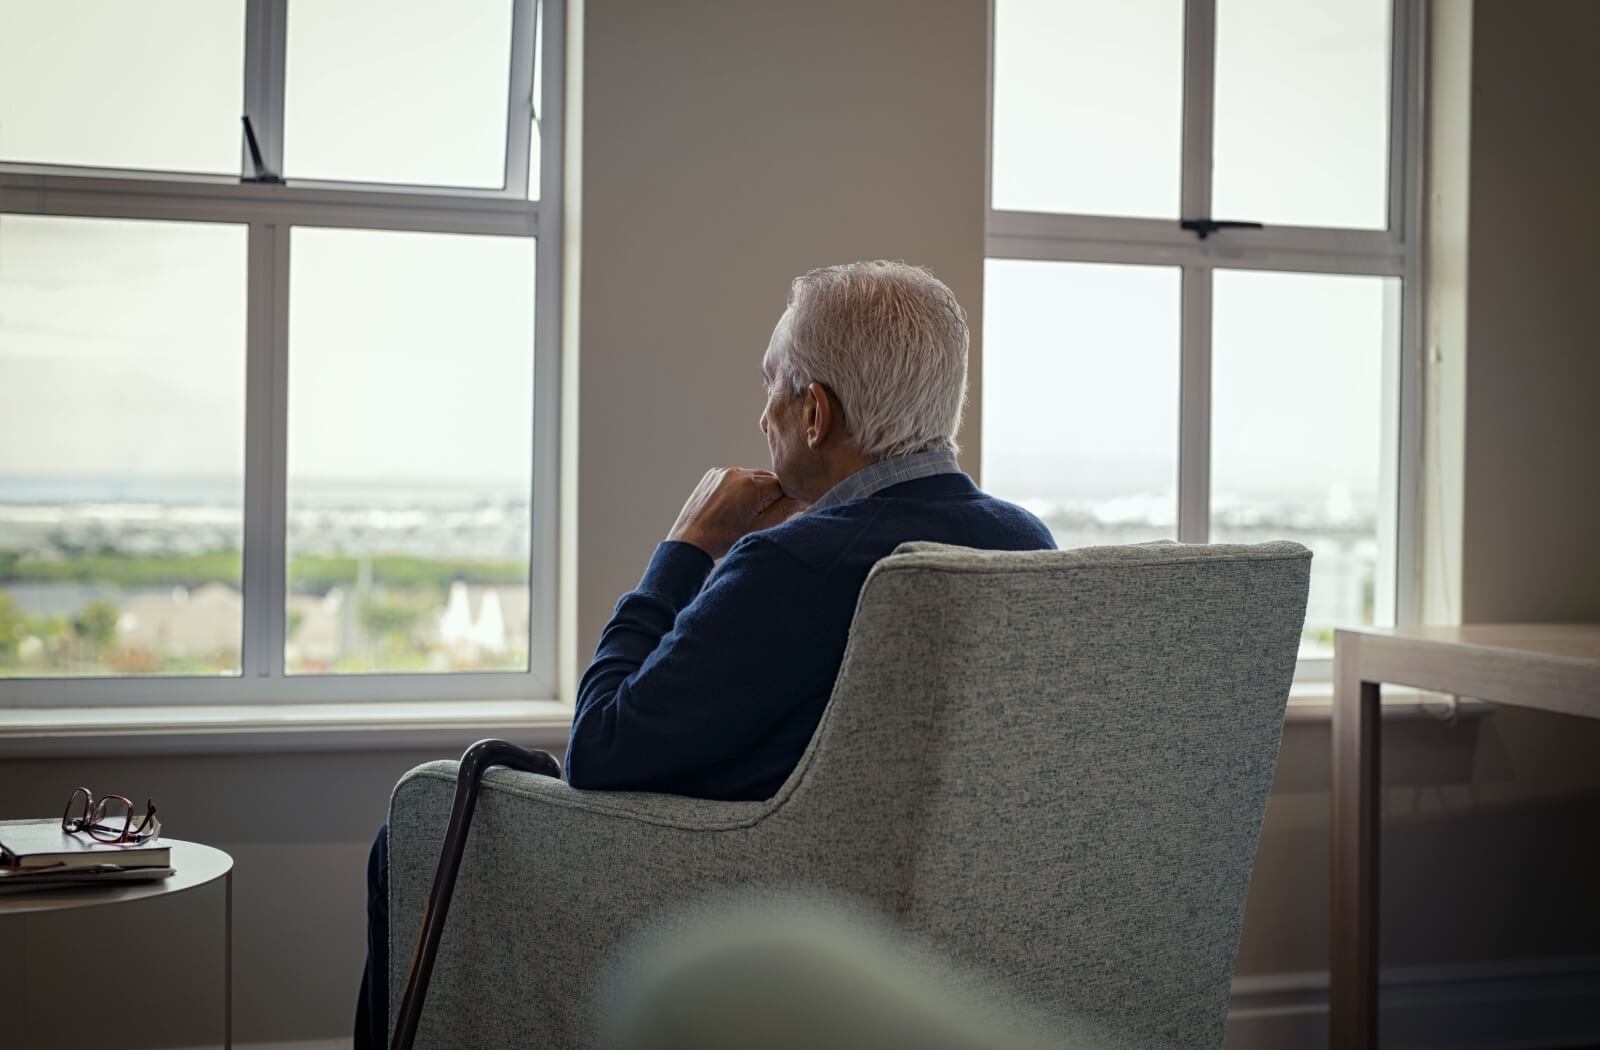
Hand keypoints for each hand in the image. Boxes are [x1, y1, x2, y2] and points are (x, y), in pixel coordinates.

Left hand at [668, 468, 807, 558]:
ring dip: (754, 491)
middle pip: (768, 479)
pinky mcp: (713, 474)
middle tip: (760, 516)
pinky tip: (731, 506)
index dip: (785, 500)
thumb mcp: (760, 528)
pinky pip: (735, 477)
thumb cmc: (724, 539)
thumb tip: (802, 498)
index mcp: (753, 485)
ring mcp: (724, 472)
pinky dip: (738, 488)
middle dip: (769, 495)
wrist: (691, 541)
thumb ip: (784, 510)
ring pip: (752, 477)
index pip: (783, 485)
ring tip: (742, 512)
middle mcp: (738, 473)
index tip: (781, 512)